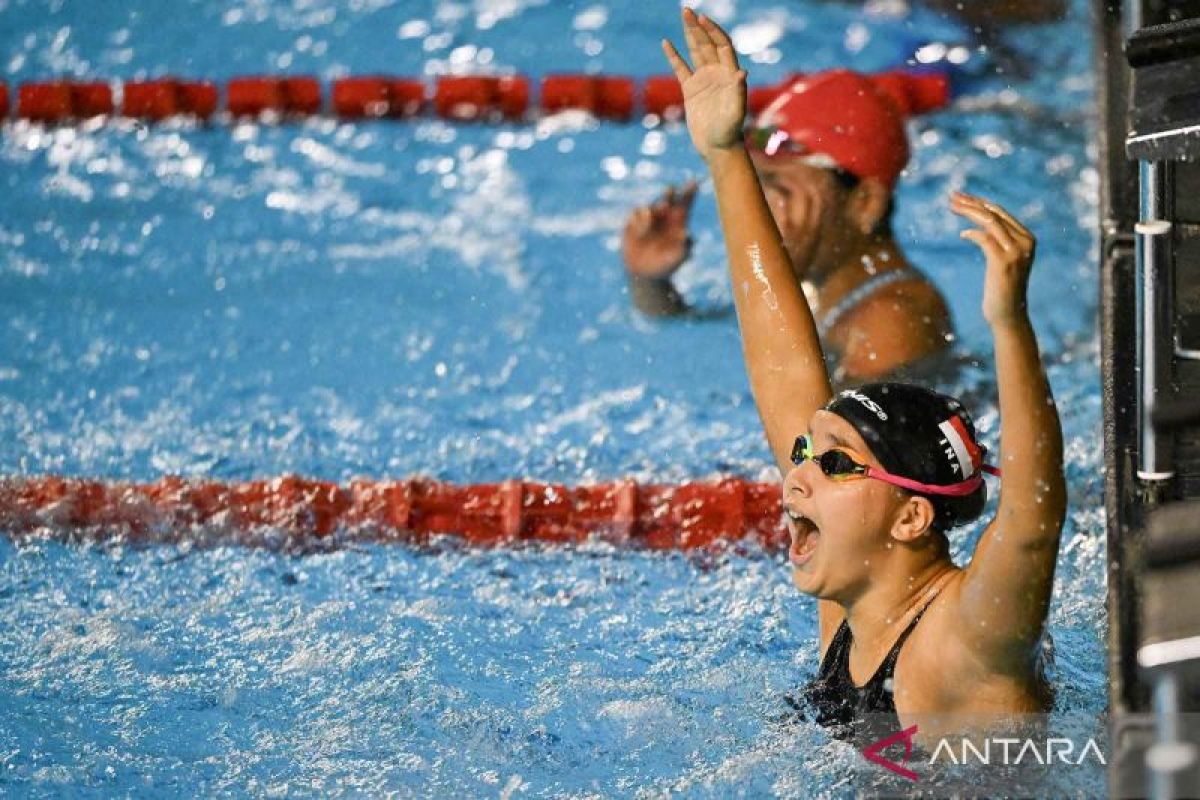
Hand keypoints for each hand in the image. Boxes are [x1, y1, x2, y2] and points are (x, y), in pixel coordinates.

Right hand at [621, 181, 697, 278]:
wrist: (645, 274)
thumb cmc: (666, 266)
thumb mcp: (678, 258)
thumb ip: (685, 248)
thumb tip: (687, 234)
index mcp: (678, 221)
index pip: (685, 203)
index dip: (690, 192)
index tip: (694, 182)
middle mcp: (664, 216)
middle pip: (668, 198)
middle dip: (670, 193)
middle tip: (671, 190)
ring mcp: (649, 218)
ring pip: (652, 205)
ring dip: (655, 209)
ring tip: (659, 216)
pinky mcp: (634, 222)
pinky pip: (636, 213)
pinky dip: (640, 220)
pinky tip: (642, 233)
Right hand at [662, 8, 746, 162]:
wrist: (718, 147)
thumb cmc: (730, 132)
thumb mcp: (735, 113)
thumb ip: (738, 92)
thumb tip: (742, 73)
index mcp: (729, 75)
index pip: (722, 46)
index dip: (713, 32)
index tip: (702, 20)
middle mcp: (718, 73)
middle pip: (708, 44)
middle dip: (698, 27)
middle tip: (687, 10)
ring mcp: (704, 80)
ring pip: (696, 51)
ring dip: (690, 34)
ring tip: (683, 15)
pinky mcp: (691, 90)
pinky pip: (681, 69)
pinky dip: (674, 56)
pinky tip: (666, 43)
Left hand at [950, 191, 1035, 325]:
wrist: (1009, 315)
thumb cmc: (1001, 289)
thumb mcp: (1002, 261)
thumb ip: (997, 242)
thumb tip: (976, 227)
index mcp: (1027, 238)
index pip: (1001, 212)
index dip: (979, 202)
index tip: (961, 197)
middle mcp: (1025, 242)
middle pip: (994, 213)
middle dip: (971, 202)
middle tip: (951, 196)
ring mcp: (1016, 252)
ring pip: (990, 221)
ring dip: (968, 211)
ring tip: (951, 206)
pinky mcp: (1003, 263)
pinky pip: (985, 239)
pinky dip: (972, 234)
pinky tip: (963, 235)